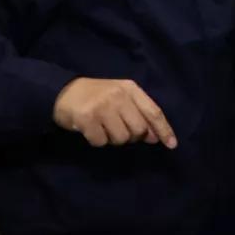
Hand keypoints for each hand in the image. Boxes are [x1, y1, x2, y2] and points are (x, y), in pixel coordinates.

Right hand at [52, 78, 176, 148]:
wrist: (62, 91)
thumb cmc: (97, 96)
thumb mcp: (121, 97)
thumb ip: (139, 113)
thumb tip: (155, 137)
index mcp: (130, 89)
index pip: (154, 112)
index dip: (164, 130)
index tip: (172, 145)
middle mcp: (118, 96)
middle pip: (139, 129)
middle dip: (132, 136)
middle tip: (118, 129)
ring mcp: (102, 106)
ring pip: (121, 138)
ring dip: (113, 139)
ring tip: (103, 128)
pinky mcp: (87, 118)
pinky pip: (101, 142)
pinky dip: (97, 141)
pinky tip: (91, 130)